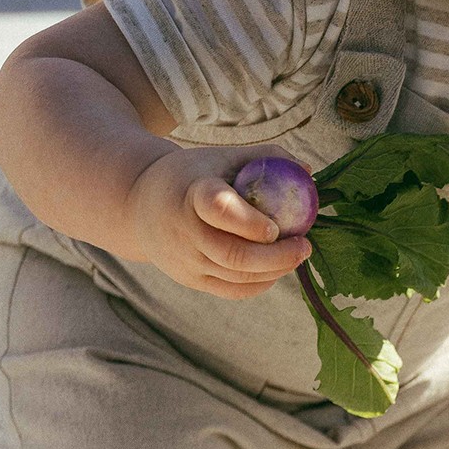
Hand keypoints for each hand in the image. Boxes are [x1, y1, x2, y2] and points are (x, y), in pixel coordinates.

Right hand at [125, 146, 313, 298]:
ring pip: (237, 277)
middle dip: (278, 256)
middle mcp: (185, 232)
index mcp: (192, 194)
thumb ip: (264, 158)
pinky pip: (232, 290)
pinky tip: (277, 269)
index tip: (275, 226)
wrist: (140, 205)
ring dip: (275, 270)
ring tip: (298, 254)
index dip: (250, 222)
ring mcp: (186, 261)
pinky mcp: (191, 279)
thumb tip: (308, 171)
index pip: (219, 209)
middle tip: (304, 245)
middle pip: (234, 255)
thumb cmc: (193, 176)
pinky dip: (261, 283)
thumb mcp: (221, 158)